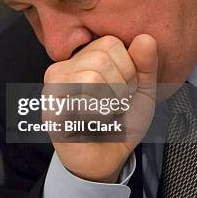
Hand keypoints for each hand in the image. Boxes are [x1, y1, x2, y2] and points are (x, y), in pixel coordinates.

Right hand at [43, 35, 157, 182]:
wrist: (105, 159)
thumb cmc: (119, 123)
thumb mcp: (141, 91)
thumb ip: (146, 64)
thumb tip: (145, 38)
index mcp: (84, 58)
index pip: (111, 43)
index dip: (128, 68)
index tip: (125, 89)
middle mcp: (64, 67)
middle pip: (101, 58)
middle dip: (120, 87)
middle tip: (114, 104)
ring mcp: (53, 88)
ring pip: (91, 77)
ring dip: (109, 102)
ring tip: (104, 113)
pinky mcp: (50, 108)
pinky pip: (80, 101)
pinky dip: (97, 116)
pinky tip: (92, 123)